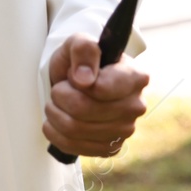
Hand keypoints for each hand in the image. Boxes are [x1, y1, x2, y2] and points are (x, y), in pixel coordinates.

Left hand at [43, 34, 149, 157]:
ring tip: (56, 103)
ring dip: (54, 114)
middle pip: (83, 110)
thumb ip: (84, 49)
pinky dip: (55, 133)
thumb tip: (84, 80)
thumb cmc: (80, 61)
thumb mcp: (78, 42)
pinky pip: (74, 147)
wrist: (77, 81)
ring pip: (75, 129)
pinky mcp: (110, 148)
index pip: (100, 88)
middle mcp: (135, 106)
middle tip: (58, 89)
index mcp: (135, 77)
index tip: (73, 75)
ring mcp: (125, 130)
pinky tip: (56, 121)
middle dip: (59, 97)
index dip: (75, 82)